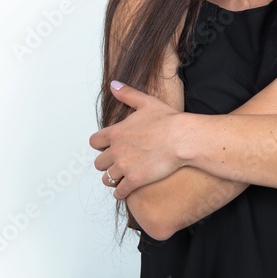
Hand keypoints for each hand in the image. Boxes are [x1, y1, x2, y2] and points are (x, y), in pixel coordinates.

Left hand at [90, 82, 188, 199]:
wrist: (182, 138)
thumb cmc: (168, 121)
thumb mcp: (146, 102)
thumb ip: (127, 94)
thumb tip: (114, 85)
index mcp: (116, 132)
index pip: (94, 142)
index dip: (100, 146)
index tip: (108, 147)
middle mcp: (116, 150)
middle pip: (99, 163)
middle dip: (106, 163)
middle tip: (116, 164)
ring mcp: (124, 166)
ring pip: (107, 178)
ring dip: (112, 179)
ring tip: (119, 179)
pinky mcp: (135, 180)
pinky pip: (119, 191)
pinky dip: (120, 192)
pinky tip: (125, 191)